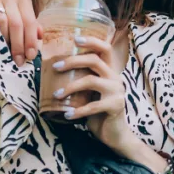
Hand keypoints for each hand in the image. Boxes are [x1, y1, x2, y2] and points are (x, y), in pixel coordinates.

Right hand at [0, 0, 40, 65]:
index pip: (29, 21)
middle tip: (18, 61)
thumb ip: (30, 22)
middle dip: (18, 45)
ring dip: (4, 41)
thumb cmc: (7, 2)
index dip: (30, 40)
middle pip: (16, 24)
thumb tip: (40, 37)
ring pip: (0, 23)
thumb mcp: (21, 7)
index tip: (30, 56)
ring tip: (6, 55)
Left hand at [51, 35, 131, 150]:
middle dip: (73, 61)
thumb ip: (83, 81)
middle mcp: (116, 78)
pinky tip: (67, 115)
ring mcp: (117, 91)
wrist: (116, 134)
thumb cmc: (99, 112)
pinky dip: (77, 111)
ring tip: (56, 94)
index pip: (105, 49)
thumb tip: (56, 72)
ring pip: (91, 80)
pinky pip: (93, 106)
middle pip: (95, 60)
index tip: (75, 39)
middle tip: (56, 66)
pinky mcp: (115, 106)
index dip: (91, 41)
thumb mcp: (91, 93)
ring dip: (70, 86)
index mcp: (110, 71)